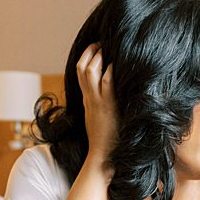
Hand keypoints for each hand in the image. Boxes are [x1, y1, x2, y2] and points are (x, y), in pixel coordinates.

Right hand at [77, 43, 118, 168]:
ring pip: (90, 71)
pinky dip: (111, 70)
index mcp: (87, 101)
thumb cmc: (105, 141)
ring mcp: (98, 101)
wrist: (102, 157)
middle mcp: (90, 99)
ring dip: (98, 56)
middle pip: (82, 68)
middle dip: (90, 52)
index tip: (95, 49)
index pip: (81, 74)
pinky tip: (119, 63)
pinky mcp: (107, 106)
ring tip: (107, 47)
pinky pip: (107, 83)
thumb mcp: (98, 120)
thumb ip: (100, 107)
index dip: (86, 59)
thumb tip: (109, 99)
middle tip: (101, 42)